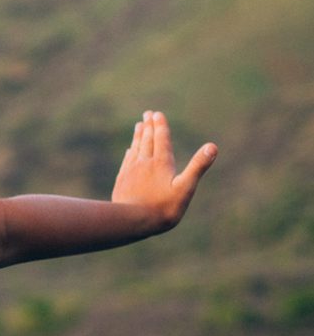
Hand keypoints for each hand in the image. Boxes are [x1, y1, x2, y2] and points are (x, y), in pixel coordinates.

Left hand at [111, 111, 216, 232]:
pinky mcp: (123, 181)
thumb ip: (198, 166)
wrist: (132, 221)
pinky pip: (127, 162)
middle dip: (149, 126)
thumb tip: (213, 146)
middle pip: (147, 140)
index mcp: (161, 163)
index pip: (161, 139)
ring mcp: (131, 171)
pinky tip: (130, 151)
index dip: (160, 126)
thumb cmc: (164, 207)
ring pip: (136, 149)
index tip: (157, 114)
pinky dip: (130, 153)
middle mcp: (144, 163)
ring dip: (138, 137)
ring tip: (139, 126)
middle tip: (148, 114)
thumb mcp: (186, 187)